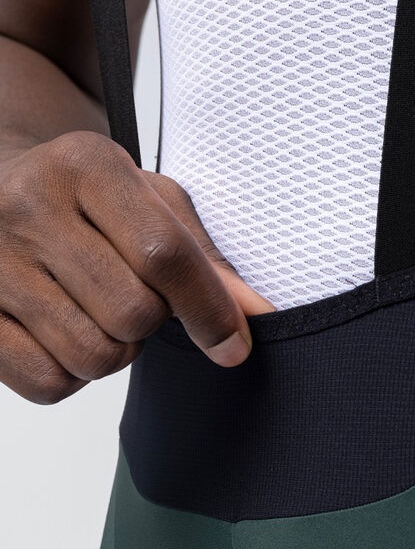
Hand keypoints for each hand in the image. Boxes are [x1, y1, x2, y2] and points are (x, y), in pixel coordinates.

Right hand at [0, 130, 275, 403]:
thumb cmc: (89, 200)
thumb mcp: (152, 203)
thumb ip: (205, 257)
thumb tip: (256, 314)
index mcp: (85, 164)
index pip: (164, 252)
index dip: (209, 309)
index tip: (234, 345)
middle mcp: (25, 204)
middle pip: (133, 313)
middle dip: (151, 322)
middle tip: (133, 296)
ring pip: (93, 356)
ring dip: (114, 351)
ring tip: (96, 311)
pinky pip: (48, 384)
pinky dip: (71, 376)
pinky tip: (62, 333)